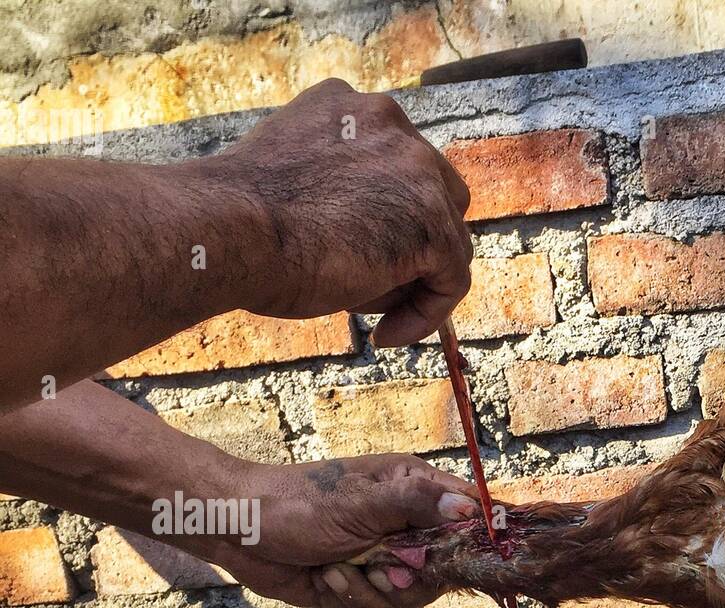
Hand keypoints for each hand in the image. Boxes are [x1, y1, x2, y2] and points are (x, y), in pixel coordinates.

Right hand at [211, 79, 473, 344]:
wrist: (227, 230)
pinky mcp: (432, 225)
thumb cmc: (237, 223)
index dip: (389, 218)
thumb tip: (372, 243)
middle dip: (414, 246)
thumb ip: (337, 195)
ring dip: (411, 284)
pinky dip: (426, 315)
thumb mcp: (293, 189)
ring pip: (446, 241)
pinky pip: (452, 281)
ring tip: (364, 313)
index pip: (399, 166)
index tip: (358, 258)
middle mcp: (389, 124)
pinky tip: (384, 336)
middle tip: (370, 289)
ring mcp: (417, 171)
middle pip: (438, 197)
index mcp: (349, 108)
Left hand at [216, 454, 476, 607]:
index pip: (471, 514)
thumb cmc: (293, 504)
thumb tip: (469, 508)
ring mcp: (385, 559)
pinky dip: (350, 605)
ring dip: (368, 596)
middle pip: (444, 573)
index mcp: (415, 490)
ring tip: (334, 571)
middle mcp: (407, 525)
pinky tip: (324, 581)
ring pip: (410, 601)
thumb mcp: (359, 502)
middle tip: (377, 571)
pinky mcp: (363, 587)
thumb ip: (417, 504)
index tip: (456, 560)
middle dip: (405, 582)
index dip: (475, 542)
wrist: (239, 532)